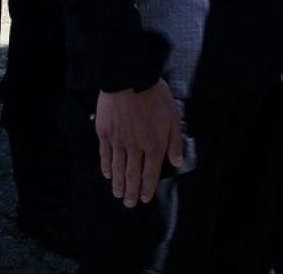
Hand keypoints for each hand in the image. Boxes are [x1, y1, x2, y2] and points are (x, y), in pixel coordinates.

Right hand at [95, 79, 183, 206]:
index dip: (147, 188)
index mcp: (154, 145)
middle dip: (131, 192)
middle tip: (129, 203)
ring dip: (118, 184)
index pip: (150, 174)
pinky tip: (106, 174)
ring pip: (117, 168)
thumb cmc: (153, 95)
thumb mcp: (173, 116)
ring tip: (118, 194)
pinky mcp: (105, 132)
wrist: (128, 79)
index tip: (145, 198)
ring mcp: (118, 141)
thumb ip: (175, 142)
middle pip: (132, 175)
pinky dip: (106, 166)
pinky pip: (105, 154)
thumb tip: (177, 162)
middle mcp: (135, 148)